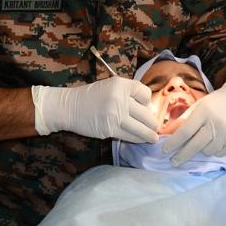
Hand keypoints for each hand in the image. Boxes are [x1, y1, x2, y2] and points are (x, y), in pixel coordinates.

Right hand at [31, 77, 157, 142]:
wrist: (69, 107)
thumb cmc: (91, 97)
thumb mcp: (110, 86)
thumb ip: (127, 94)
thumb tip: (147, 109)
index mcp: (120, 84)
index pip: (145, 93)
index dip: (148, 102)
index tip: (146, 107)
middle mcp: (119, 98)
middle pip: (145, 113)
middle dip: (153, 122)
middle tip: (156, 127)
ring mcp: (115, 115)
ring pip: (141, 128)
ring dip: (150, 135)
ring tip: (154, 138)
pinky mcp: (110, 129)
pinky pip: (130, 136)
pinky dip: (138, 139)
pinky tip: (141, 140)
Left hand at [161, 76, 225, 165]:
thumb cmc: (215, 103)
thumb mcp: (198, 106)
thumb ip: (182, 120)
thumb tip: (166, 135)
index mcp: (204, 111)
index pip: (185, 131)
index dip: (173, 143)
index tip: (164, 150)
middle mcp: (216, 123)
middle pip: (194, 146)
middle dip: (181, 156)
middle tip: (173, 161)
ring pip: (207, 152)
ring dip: (201, 150)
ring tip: (203, 140)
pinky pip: (218, 153)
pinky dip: (213, 150)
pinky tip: (215, 141)